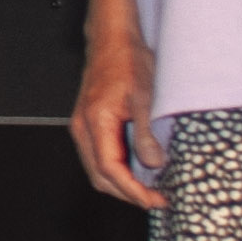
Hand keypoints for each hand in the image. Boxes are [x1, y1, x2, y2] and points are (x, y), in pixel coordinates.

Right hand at [72, 29, 165, 209]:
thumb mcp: (146, 96)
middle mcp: (83, 128)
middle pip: (100, 178)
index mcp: (95, 122)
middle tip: (158, 199)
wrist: (113, 40)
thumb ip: (146, 133)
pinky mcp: (89, 125)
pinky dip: (118, 171)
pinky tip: (138, 171)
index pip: (110, 171)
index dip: (133, 191)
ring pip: (98, 171)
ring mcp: (83, 128)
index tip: (155, 200)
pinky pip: (99, 158)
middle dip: (128, 194)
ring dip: (123, 185)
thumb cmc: (128, 61)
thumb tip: (153, 164)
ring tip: (150, 189)